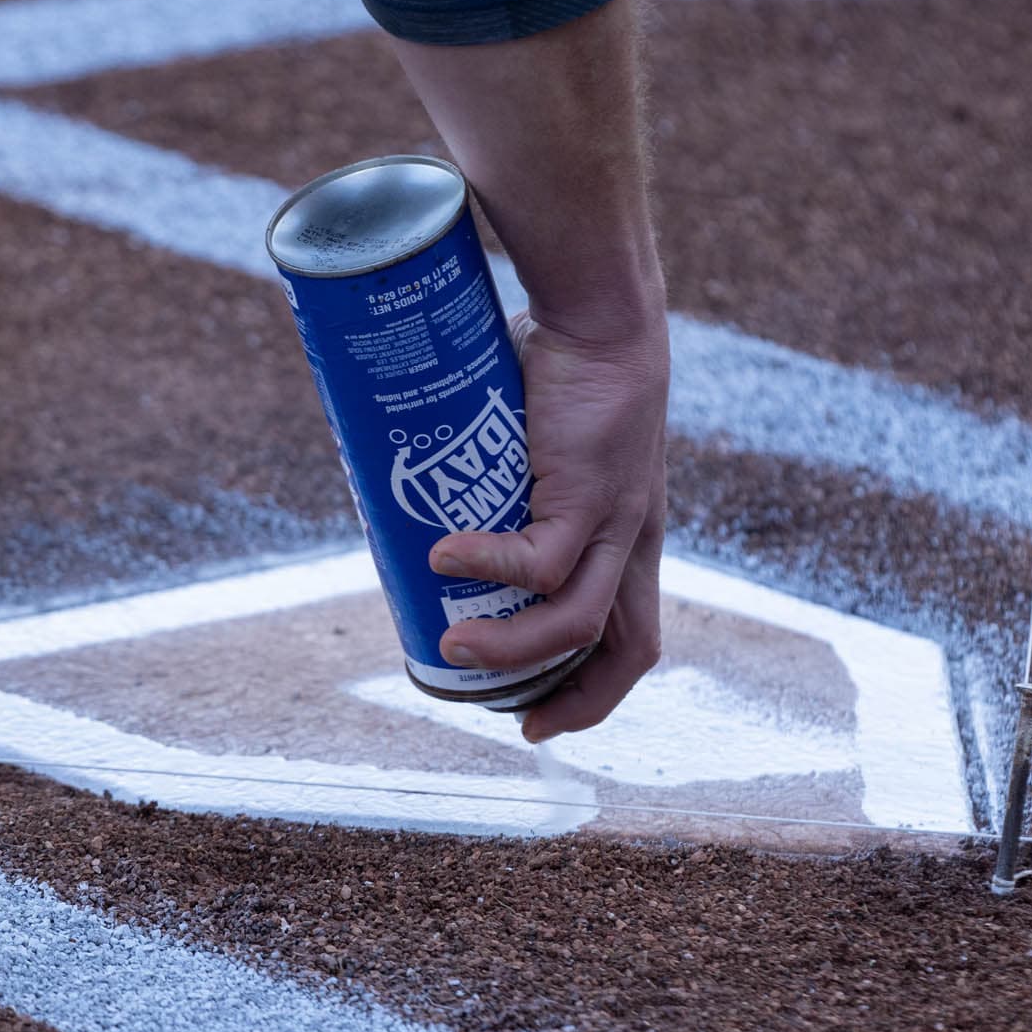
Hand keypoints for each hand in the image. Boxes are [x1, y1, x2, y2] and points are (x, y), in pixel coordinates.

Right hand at [426, 306, 667, 741]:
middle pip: (626, 652)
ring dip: (509, 648)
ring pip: (575, 622)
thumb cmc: (562, 367)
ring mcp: (615, 523)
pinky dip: (490, 568)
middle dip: (571, 700)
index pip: (631, 638)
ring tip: (448, 644)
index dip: (591, 690)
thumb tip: (399, 473)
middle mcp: (632, 541)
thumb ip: (486, 473)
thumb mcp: (532, 443)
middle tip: (506, 716)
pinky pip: (541, 560)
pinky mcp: (589, 496)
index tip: (534, 715)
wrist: (601, 315)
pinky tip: (444, 558)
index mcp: (628, 537)